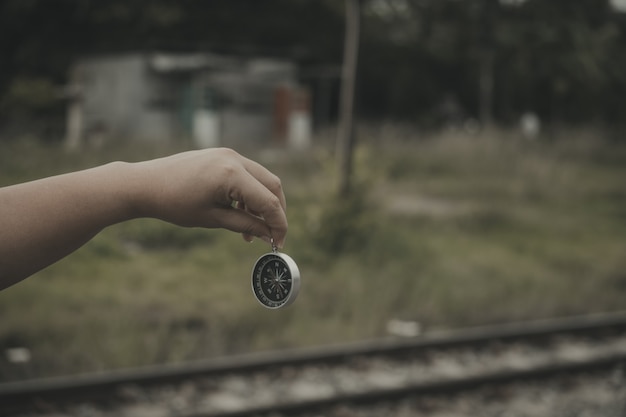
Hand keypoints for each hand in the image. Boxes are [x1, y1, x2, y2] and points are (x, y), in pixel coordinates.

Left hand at [132, 148, 287, 246]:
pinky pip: (247, 174)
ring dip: (263, 203)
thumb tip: (269, 235)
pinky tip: (240, 212)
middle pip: (272, 185)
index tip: (278, 244)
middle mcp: (234, 159)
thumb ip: (246, 225)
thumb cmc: (174, 204)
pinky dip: (251, 193)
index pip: (268, 201)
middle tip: (272, 235)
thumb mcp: (213, 219)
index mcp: (231, 175)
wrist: (145, 184)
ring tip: (251, 229)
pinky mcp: (222, 155)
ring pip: (262, 178)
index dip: (278, 224)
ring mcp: (228, 154)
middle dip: (276, 211)